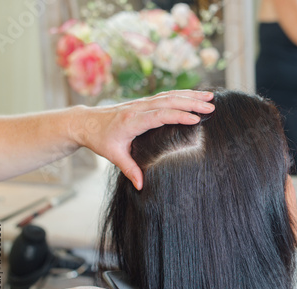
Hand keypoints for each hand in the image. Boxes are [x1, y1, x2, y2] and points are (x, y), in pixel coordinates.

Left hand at [70, 90, 214, 189]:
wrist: (86, 122)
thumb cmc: (100, 139)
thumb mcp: (113, 155)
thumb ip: (130, 169)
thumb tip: (142, 186)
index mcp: (132, 121)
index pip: (159, 116)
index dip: (178, 116)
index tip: (196, 120)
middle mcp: (139, 107)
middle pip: (169, 101)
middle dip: (192, 103)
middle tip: (211, 106)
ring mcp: (142, 102)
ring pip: (170, 95)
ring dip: (190, 95)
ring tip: (210, 97)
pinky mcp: (144, 102)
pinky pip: (166, 95)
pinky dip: (182, 94)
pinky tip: (195, 95)